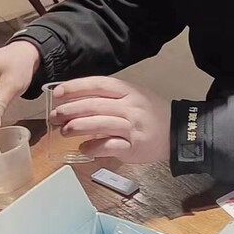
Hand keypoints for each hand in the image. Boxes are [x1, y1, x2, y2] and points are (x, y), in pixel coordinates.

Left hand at [50, 77, 170, 163]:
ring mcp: (132, 127)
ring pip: (100, 124)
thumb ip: (110, 98)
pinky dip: (94, 147)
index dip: (76, 87)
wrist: (178, 131)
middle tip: (55, 115)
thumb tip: (77, 101)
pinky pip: (109, 146)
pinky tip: (84, 148)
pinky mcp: (133, 147)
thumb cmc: (152, 113)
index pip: (98, 85)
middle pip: (95, 105)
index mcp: (128, 91)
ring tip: (64, 131)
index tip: (58, 93)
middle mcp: (129, 107)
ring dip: (78, 127)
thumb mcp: (134, 96)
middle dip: (71, 110)